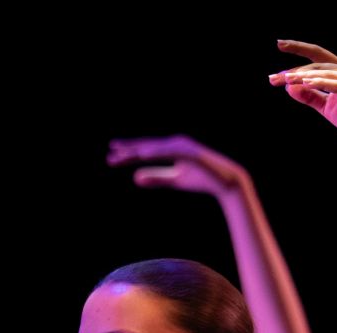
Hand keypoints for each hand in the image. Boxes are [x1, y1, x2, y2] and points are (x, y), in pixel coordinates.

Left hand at [106, 135, 246, 196]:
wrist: (225, 183)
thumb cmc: (201, 180)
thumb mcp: (174, 180)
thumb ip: (156, 178)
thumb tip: (134, 178)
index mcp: (171, 150)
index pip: (146, 151)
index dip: (129, 154)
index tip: (112, 157)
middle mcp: (175, 144)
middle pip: (148, 147)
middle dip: (129, 151)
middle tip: (110, 155)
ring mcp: (184, 147)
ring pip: (157, 148)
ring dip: (141, 151)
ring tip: (124, 155)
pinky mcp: (192, 153)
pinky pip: (171, 152)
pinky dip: (157, 152)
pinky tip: (144, 155)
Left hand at [268, 41, 336, 144]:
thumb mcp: (326, 107)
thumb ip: (309, 96)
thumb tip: (288, 87)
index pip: (316, 56)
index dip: (299, 48)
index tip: (279, 44)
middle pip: (316, 66)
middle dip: (294, 72)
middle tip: (273, 78)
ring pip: (326, 73)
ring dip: (304, 76)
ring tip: (286, 80)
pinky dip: (323, 82)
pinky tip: (307, 83)